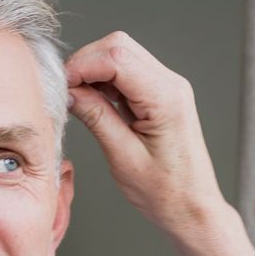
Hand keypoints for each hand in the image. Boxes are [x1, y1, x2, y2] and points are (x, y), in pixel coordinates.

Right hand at [65, 32, 254, 255]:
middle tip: (66, 93)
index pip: (117, 58)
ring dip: (94, 72)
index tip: (61, 87)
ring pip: (121, 56)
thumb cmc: (166, 192)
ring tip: (78, 101)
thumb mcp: (123, 158)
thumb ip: (96, 118)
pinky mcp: (161, 95)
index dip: (81, 66)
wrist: (193, 208)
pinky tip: (95, 104)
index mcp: (166, 99)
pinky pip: (128, 73)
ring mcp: (168, 87)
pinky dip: (105, 82)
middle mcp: (171, 85)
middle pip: (119, 47)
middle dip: (85, 63)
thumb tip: (70, 92)